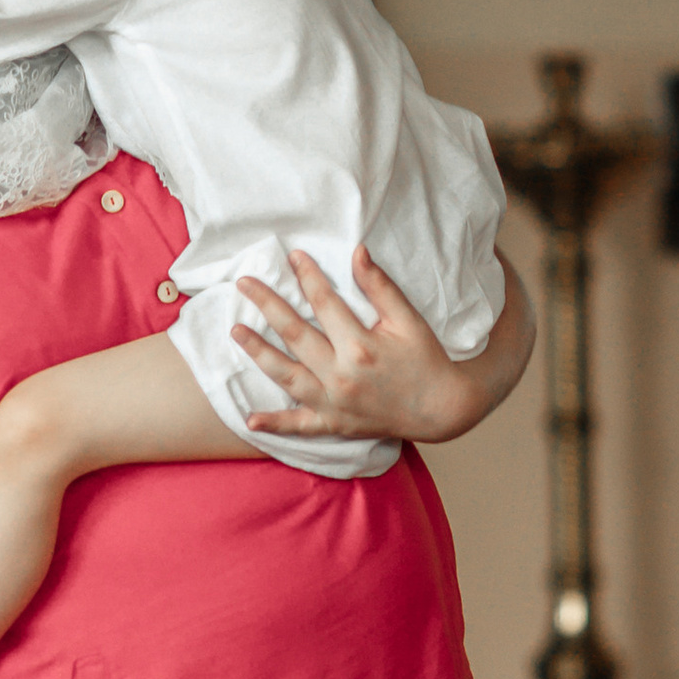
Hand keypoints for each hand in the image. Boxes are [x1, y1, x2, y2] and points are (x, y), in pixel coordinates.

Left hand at [232, 250, 532, 447]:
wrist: (443, 409)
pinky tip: (249, 419)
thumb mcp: (408, 319)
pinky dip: (275, 423)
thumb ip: (379, 287)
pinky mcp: (335, 424)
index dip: (306, 276)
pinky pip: (299, 426)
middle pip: (294, 334)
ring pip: (286, 375)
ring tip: (236, 331)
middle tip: (243, 283)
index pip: (324, 303)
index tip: (291, 257)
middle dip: (267, 305)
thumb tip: (357, 251)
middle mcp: (342, 376)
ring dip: (258, 353)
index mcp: (361, 346)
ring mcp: (335, 403)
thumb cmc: (426, 359)